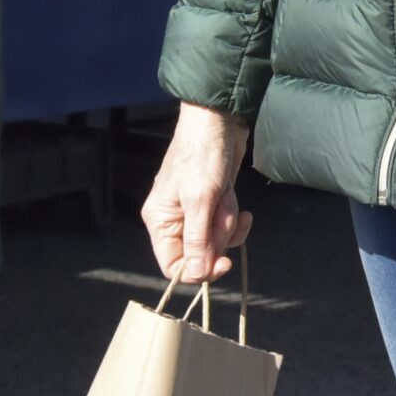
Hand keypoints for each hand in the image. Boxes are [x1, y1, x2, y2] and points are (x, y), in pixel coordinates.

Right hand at [143, 103, 251, 282]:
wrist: (218, 121)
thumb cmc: (202, 155)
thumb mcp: (200, 199)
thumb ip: (198, 239)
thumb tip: (196, 274)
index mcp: (160, 223)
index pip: (174, 266)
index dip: (198, 271)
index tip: (224, 263)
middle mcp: (176, 221)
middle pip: (200, 253)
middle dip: (219, 233)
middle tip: (223, 210)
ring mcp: (197, 212)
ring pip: (217, 238)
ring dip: (228, 220)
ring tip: (227, 195)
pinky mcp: (215, 203)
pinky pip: (227, 223)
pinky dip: (234, 212)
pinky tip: (234, 195)